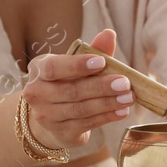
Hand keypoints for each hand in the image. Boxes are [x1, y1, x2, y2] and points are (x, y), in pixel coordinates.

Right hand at [22, 29, 134, 149]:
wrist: (52, 117)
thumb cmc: (67, 82)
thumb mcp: (77, 65)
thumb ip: (93, 50)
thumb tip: (109, 34)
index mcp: (39, 69)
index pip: (54, 67)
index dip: (77, 65)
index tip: (101, 62)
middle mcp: (37, 93)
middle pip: (71, 90)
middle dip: (101, 87)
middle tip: (125, 83)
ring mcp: (46, 115)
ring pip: (80, 109)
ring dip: (108, 103)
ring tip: (129, 98)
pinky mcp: (60, 132)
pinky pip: (86, 124)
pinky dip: (106, 117)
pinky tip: (122, 111)